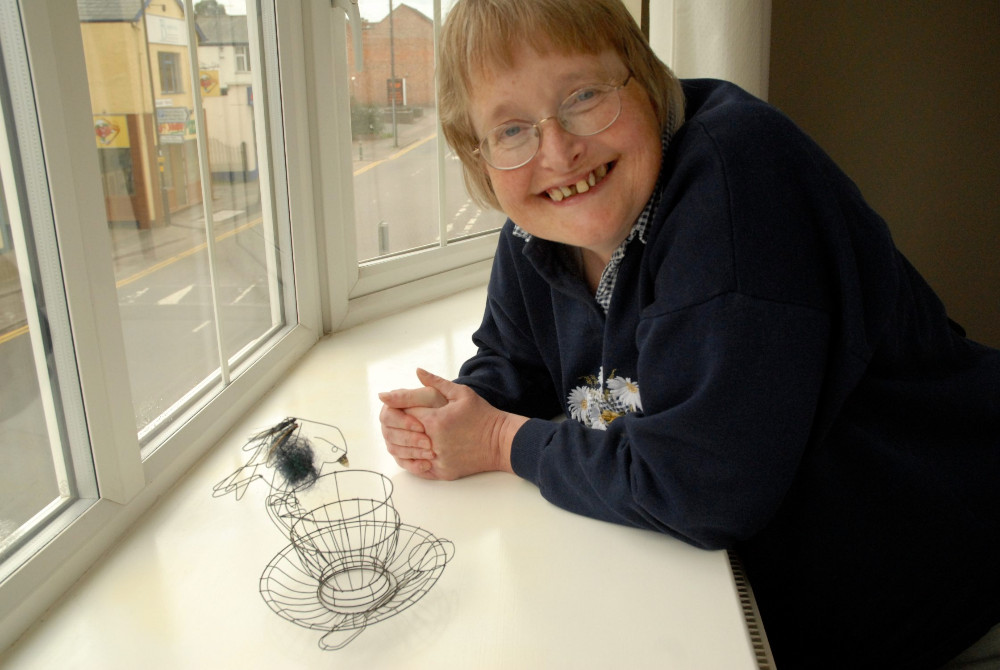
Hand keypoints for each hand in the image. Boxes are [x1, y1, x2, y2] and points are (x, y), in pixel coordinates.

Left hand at [380, 369, 527, 479]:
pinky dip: (413, 462)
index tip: (385, 399)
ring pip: (409, 454)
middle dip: (395, 425)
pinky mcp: (444, 472)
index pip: (406, 411)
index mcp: (436, 421)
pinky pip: (420, 469)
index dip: (396, 404)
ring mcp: (439, 459)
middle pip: (403, 434)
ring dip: (400, 445)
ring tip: (395, 436)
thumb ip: (436, 383)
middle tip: (388, 418)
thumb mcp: (461, 393)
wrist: (501, 441)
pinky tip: (411, 453)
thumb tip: (417, 372)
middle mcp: (434, 442)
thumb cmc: (482, 414)